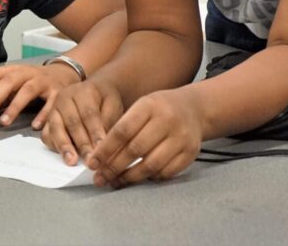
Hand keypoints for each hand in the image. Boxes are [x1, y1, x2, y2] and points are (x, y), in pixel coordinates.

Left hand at [0, 63, 80, 128]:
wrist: (66, 73)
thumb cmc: (36, 81)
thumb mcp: (19, 83)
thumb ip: (3, 95)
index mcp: (17, 70)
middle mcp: (30, 73)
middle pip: (11, 80)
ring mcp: (45, 81)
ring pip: (28, 90)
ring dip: (15, 106)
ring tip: (4, 122)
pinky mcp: (59, 92)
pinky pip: (50, 103)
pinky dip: (42, 114)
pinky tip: (34, 125)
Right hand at [41, 78, 122, 165]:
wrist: (94, 90)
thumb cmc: (104, 100)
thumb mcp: (113, 104)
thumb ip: (109, 121)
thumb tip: (103, 144)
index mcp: (83, 91)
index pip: (89, 114)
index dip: (95, 132)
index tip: (101, 148)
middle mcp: (65, 98)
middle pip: (72, 122)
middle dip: (82, 143)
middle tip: (90, 160)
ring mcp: (54, 109)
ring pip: (56, 128)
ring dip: (64, 146)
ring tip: (72, 161)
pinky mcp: (48, 120)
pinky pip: (46, 135)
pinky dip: (54, 146)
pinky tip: (63, 156)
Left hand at [88, 88, 202, 188]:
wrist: (194, 109)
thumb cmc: (159, 109)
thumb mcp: (141, 107)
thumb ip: (123, 128)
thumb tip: (100, 156)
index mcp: (149, 106)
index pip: (122, 131)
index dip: (105, 150)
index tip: (92, 163)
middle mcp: (167, 120)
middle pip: (135, 150)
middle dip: (114, 167)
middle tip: (100, 178)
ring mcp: (181, 137)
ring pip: (151, 165)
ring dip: (130, 177)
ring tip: (116, 181)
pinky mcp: (191, 153)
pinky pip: (167, 172)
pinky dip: (150, 177)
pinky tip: (139, 177)